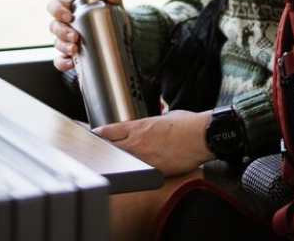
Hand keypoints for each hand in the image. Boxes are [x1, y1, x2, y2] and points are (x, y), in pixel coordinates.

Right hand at [45, 0, 124, 72]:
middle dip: (62, 32)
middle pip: (54, 26)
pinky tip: (72, 64)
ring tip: (75, 49)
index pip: (55, 6)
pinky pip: (60, 61)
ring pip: (56, 43)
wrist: (120, 40)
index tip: (68, 16)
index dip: (57, 10)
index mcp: (71, 9)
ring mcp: (66, 41)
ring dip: (64, 46)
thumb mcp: (114, 7)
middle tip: (75, 36)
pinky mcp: (70, 56)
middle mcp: (66, 25)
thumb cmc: (111, 19)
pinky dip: (63, 63)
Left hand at [95, 110, 215, 176]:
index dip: (96, 135)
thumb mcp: (167, 116)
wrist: (202, 136)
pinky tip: (130, 177)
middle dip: (100, 150)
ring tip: (109, 166)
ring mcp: (144, 158)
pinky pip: (138, 173)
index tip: (90, 137)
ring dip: (115, 163)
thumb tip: (155, 125)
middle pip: (108, 148)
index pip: (108, 131)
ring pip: (120, 162)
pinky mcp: (154, 170)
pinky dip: (133, 174)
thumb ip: (155, 122)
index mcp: (139, 126)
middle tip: (92, 153)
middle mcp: (137, 142)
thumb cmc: (189, 124)